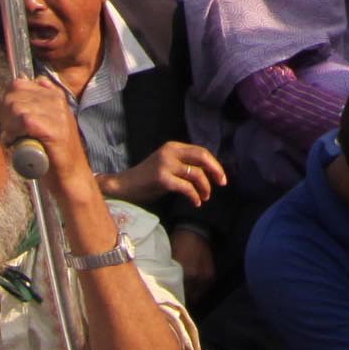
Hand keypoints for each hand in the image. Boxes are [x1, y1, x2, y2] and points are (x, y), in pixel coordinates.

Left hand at [2, 77, 100, 196]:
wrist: (71, 176)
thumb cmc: (53, 152)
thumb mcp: (46, 121)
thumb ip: (36, 104)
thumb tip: (20, 85)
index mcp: (54, 95)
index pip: (18, 84)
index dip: (6, 102)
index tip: (7, 120)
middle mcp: (57, 100)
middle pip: (15, 95)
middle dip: (4, 115)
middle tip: (8, 132)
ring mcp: (58, 114)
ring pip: (18, 107)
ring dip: (8, 125)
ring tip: (11, 138)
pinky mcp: (55, 130)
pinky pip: (25, 120)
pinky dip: (15, 132)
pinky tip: (14, 142)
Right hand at [112, 140, 227, 211]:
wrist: (125, 186)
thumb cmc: (148, 179)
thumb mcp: (168, 166)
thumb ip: (185, 165)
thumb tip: (210, 173)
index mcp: (174, 147)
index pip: (201, 151)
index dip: (214, 164)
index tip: (221, 177)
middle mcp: (170, 152)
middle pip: (202, 157)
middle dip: (215, 171)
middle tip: (222, 183)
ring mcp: (165, 164)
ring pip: (196, 174)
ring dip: (205, 187)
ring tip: (205, 197)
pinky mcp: (161, 178)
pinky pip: (186, 187)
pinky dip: (194, 196)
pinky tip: (196, 202)